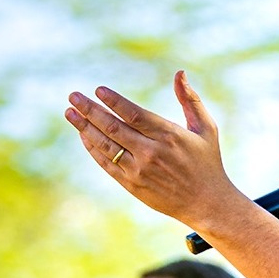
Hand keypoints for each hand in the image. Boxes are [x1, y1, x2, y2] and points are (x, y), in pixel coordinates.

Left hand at [64, 70, 236, 234]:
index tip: (97, 90)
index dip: (113, 101)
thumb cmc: (207, 163)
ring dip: (85, 128)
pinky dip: (94, 149)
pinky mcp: (134, 185)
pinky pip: (108, 164)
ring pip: (106, 145)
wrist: (207, 204)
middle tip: (73, 96)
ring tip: (71, 113)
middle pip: (113, 127)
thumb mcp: (206, 129)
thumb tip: (179, 73)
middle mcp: (151, 152)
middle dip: (89, 110)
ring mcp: (141, 170)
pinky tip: (84, 136)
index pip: (133, 114)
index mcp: (168, 135)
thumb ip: (191, 100)